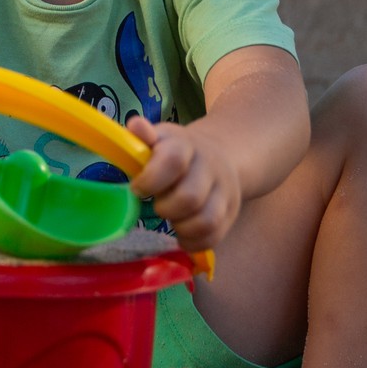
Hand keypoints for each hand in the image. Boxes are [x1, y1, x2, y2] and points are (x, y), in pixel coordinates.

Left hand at [126, 118, 243, 252]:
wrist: (220, 155)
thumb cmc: (179, 151)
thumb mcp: (162, 138)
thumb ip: (144, 136)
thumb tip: (135, 125)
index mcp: (187, 146)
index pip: (174, 160)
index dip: (151, 179)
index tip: (137, 188)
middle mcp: (210, 168)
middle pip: (190, 197)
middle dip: (166, 208)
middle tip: (158, 204)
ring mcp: (224, 192)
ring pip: (207, 221)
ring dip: (182, 228)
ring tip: (173, 219)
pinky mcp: (231, 213)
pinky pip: (214, 237)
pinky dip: (193, 242)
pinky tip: (183, 234)